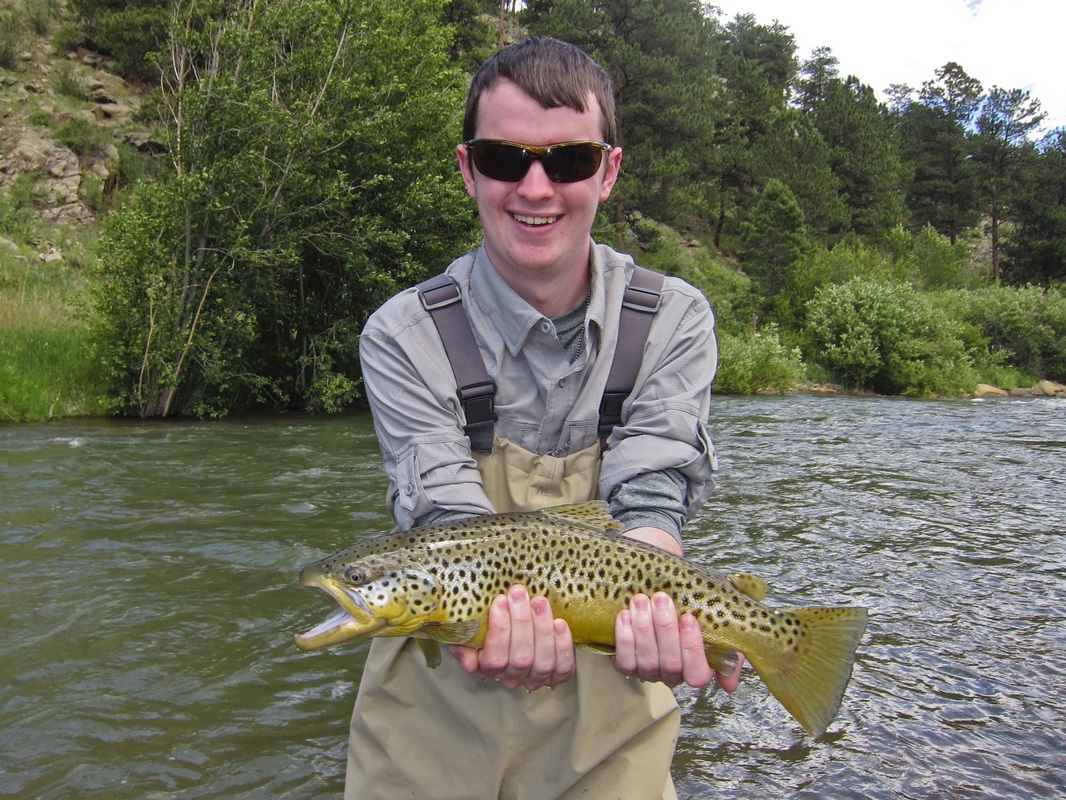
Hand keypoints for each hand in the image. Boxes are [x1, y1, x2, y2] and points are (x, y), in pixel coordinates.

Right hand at [450, 585, 574, 690]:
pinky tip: (560, 623)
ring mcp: (535, 678)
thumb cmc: (487, 625)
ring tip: (540, 602)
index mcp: (487, 668)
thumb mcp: (468, 631)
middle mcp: (512, 677)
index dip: (499, 631)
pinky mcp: (557, 675)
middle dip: (522, 622)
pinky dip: (562, 646)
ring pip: (543, 663)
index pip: (494, 659)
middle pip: (520, 659)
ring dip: (543, 630)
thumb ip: (463, 642)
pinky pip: (563, 667)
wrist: (515, 625)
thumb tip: (469, 661)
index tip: (499, 600)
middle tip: (520, 593)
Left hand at [612, 592, 744, 690]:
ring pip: (647, 661)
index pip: (698, 673)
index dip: (693, 648)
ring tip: (641, 601)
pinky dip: (624, 638)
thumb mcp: (718, 624)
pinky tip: (625, 615)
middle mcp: (673, 675)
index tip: (688, 618)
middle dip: (665, 629)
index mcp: (697, 669)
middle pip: (671, 664)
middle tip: (662, 599)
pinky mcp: (626, 665)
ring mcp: (648, 672)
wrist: (661, 594)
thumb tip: (729, 686)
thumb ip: (730, 650)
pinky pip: (624, 660)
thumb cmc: (691, 608)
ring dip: (643, 629)